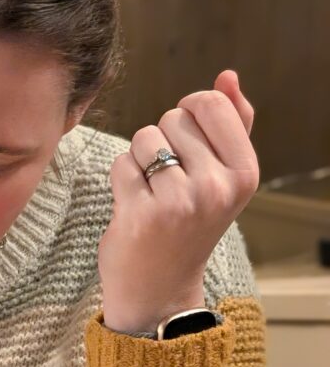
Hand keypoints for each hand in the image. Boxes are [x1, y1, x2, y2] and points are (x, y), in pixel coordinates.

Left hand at [100, 69, 259, 332]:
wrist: (159, 289)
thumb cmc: (188, 226)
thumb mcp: (223, 178)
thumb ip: (231, 125)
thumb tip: (228, 76)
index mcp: (245, 173)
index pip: (210, 103)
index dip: (188, 114)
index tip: (187, 143)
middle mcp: (216, 186)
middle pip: (172, 118)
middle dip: (163, 141)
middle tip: (168, 181)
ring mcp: (178, 201)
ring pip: (144, 139)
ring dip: (139, 160)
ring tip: (151, 193)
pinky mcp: (140, 213)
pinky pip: (121, 164)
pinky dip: (121, 179)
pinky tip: (133, 205)